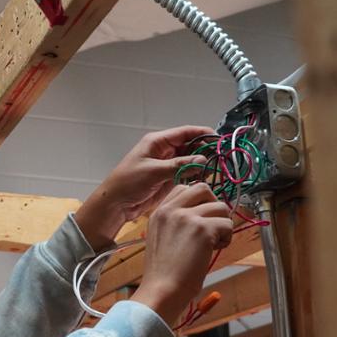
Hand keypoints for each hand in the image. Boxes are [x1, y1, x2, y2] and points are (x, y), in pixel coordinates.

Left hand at [74, 125, 213, 250]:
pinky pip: (186, 172)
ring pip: (190, 159)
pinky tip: (205, 178)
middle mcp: (164, 150)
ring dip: (202, 163)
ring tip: (215, 169)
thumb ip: (179, 165)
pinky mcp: (168, 178)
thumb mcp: (154, 171)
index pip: (185, 132)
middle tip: (221, 157)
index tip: (219, 140)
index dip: (203, 134)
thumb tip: (203, 160)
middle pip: (190, 145)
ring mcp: (167, 164)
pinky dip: (196, 174)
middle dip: (205, 150)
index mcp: (157, 142)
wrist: (116, 204)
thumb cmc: (128, 182)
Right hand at [130, 183, 232, 326]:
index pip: (184, 188)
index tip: (200, 218)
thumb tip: (203, 214)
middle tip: (212, 226)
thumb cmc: (163, 272)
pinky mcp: (203, 229)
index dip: (198, 201)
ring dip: (222, 225)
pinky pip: (227, 225)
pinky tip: (213, 250)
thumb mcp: (160, 237)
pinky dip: (226, 238)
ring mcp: (187, 217)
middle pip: (203, 189)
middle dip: (213, 206)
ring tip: (212, 243)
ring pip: (221, 207)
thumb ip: (176, 221)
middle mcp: (171, 210)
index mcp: (159, 211)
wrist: (162, 289)